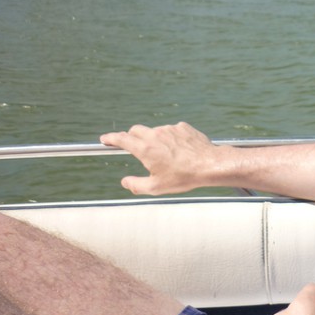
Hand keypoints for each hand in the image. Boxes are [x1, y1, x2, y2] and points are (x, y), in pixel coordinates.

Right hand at [100, 122, 216, 194]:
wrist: (209, 165)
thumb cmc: (183, 177)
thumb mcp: (156, 187)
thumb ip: (136, 185)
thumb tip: (125, 181)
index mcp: (146, 148)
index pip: (122, 139)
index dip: (111, 138)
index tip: (105, 139)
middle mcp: (156, 134)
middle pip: (136, 130)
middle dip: (132, 137)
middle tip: (135, 148)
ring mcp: (171, 129)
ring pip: (155, 130)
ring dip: (154, 139)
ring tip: (166, 156)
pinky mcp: (184, 127)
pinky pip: (172, 130)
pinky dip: (171, 138)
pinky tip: (179, 150)